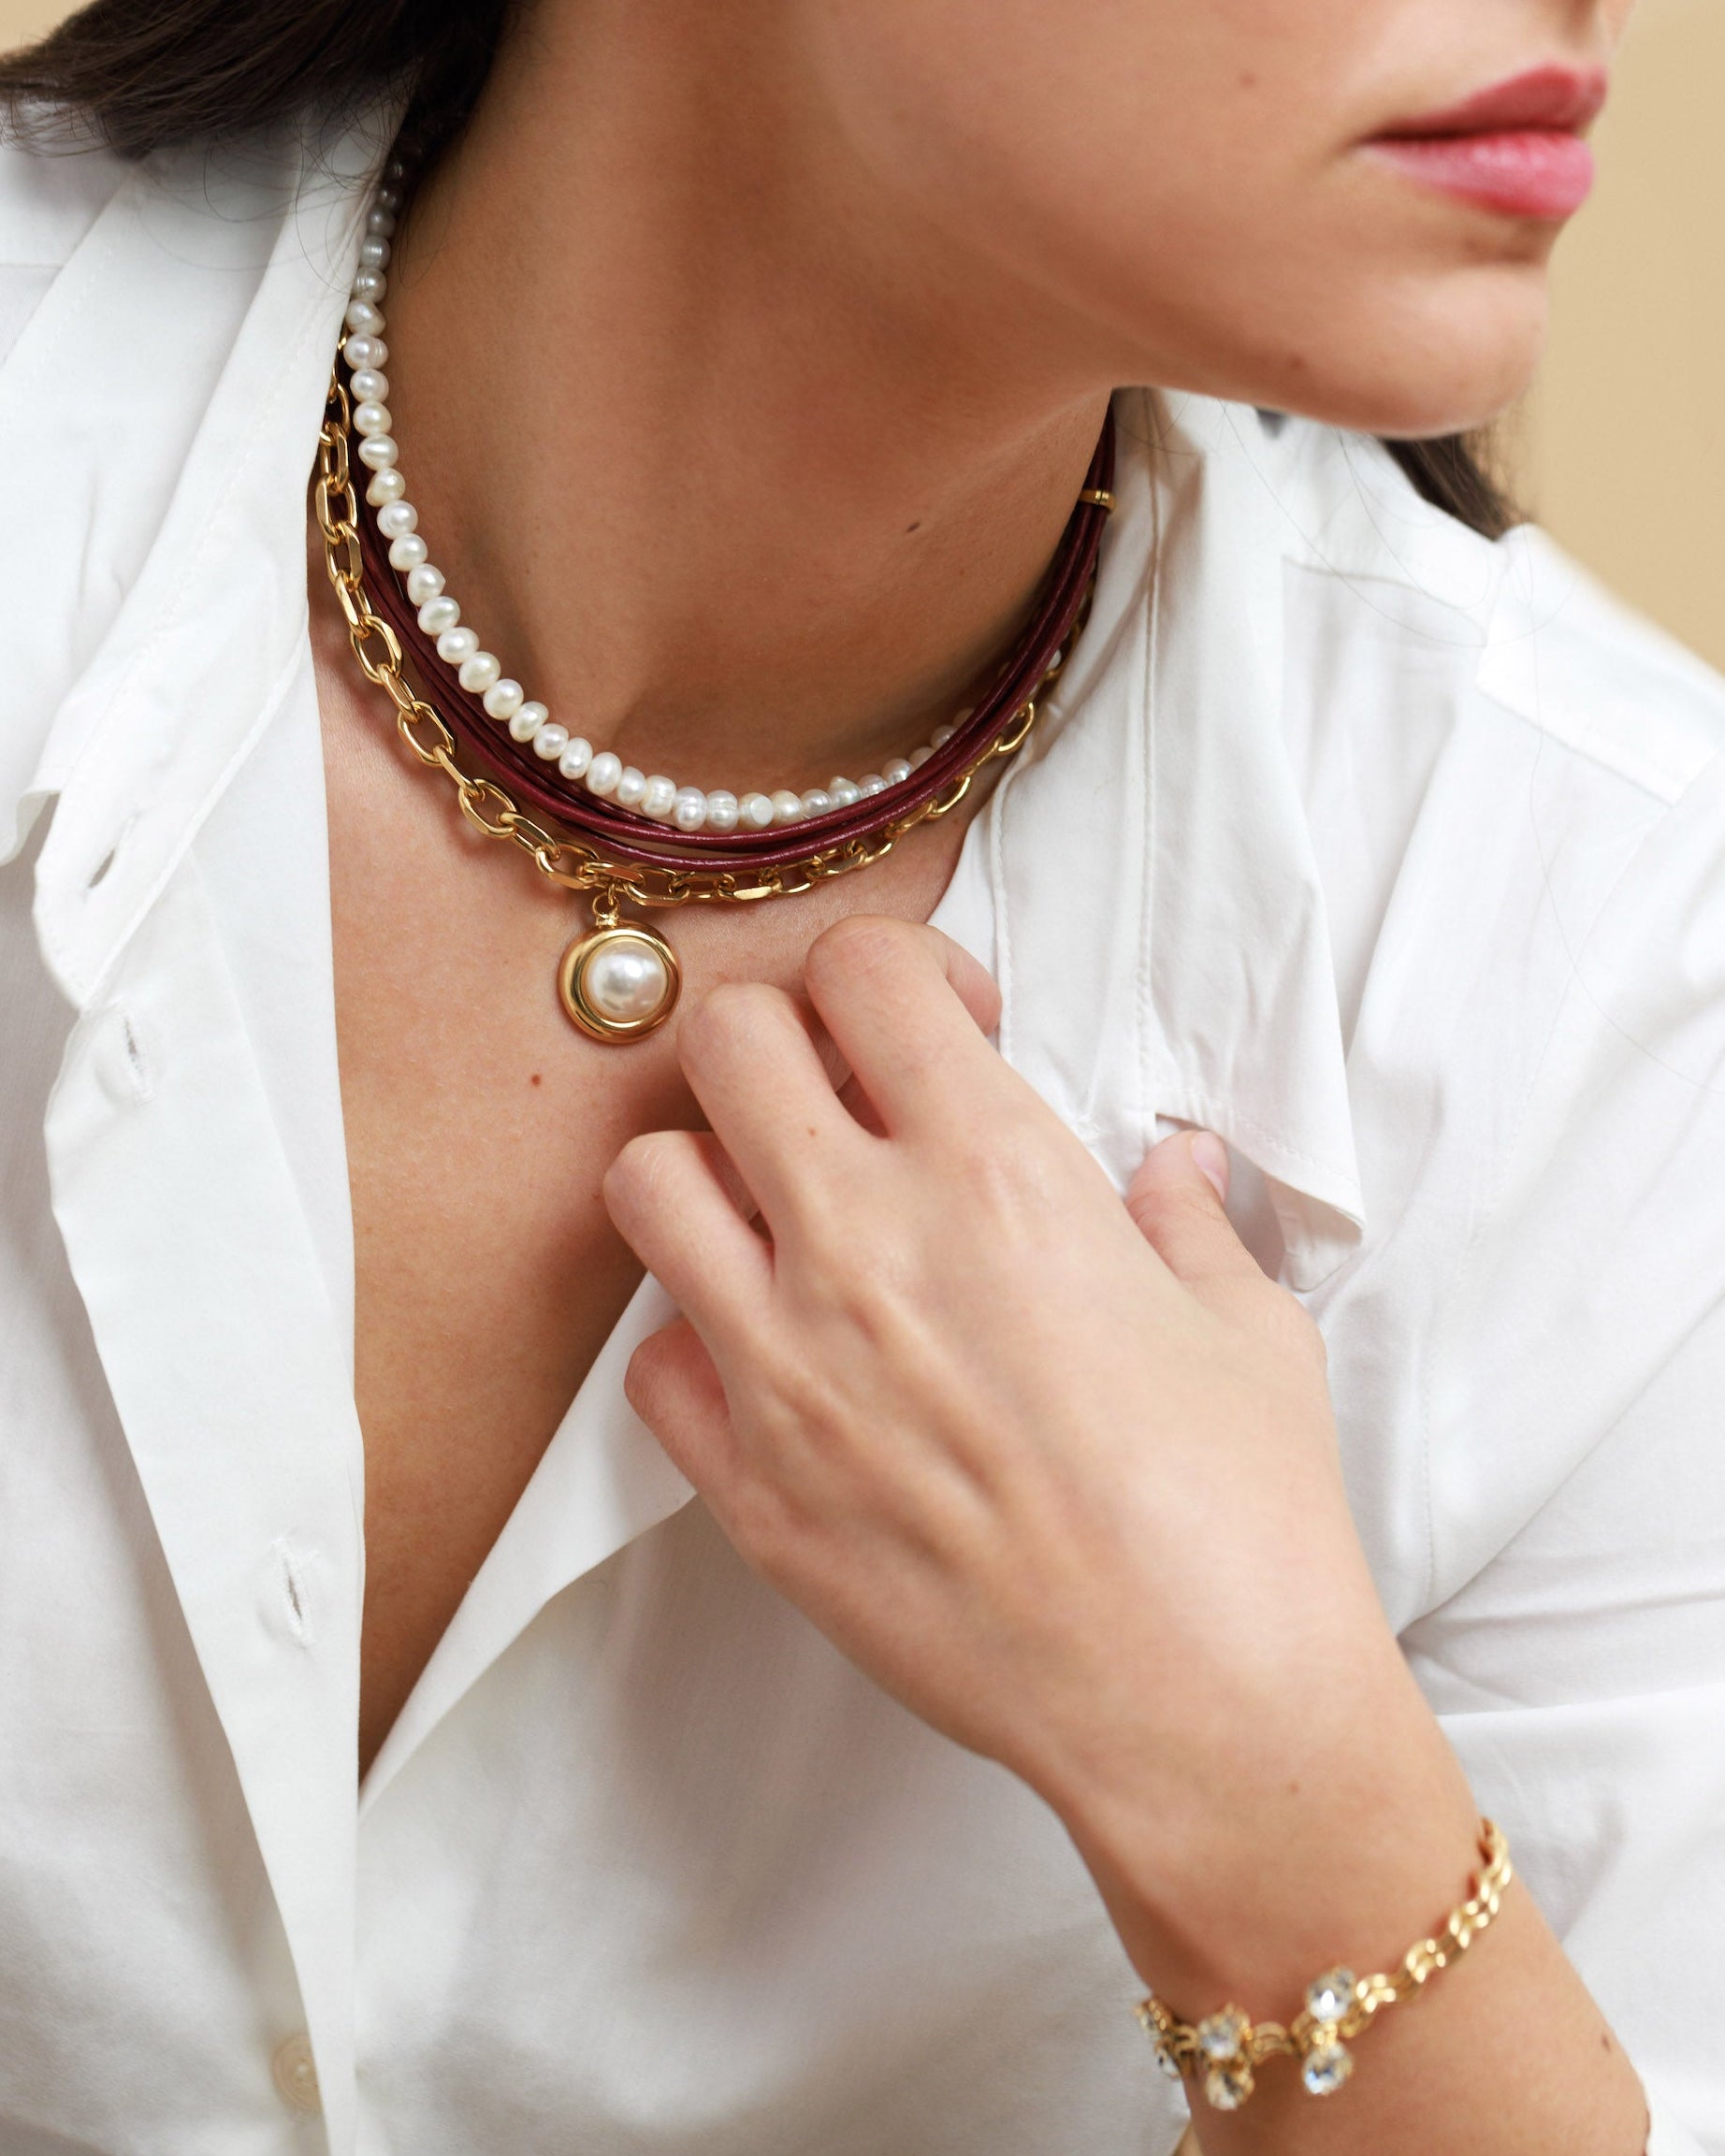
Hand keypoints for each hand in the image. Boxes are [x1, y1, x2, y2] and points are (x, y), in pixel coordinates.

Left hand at [603, 915, 1476, 1999]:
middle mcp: (864, 1243)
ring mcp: (785, 1364)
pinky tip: (784, 1368)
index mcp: (995, 1171)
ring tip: (784, 1219)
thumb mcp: (1245, 1324)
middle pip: (726, 1037)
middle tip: (843, 1097)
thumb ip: (1183, 1217)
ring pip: (644, 1180)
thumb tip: (1169, 1164)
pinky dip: (698, 1342)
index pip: (863, 967)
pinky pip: (653, 1359)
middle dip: (781, 1037)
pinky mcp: (746, 1485)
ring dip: (707, 1173)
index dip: (897, 971)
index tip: (942, 1031)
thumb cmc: (1245, 1511)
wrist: (1198, 1708)